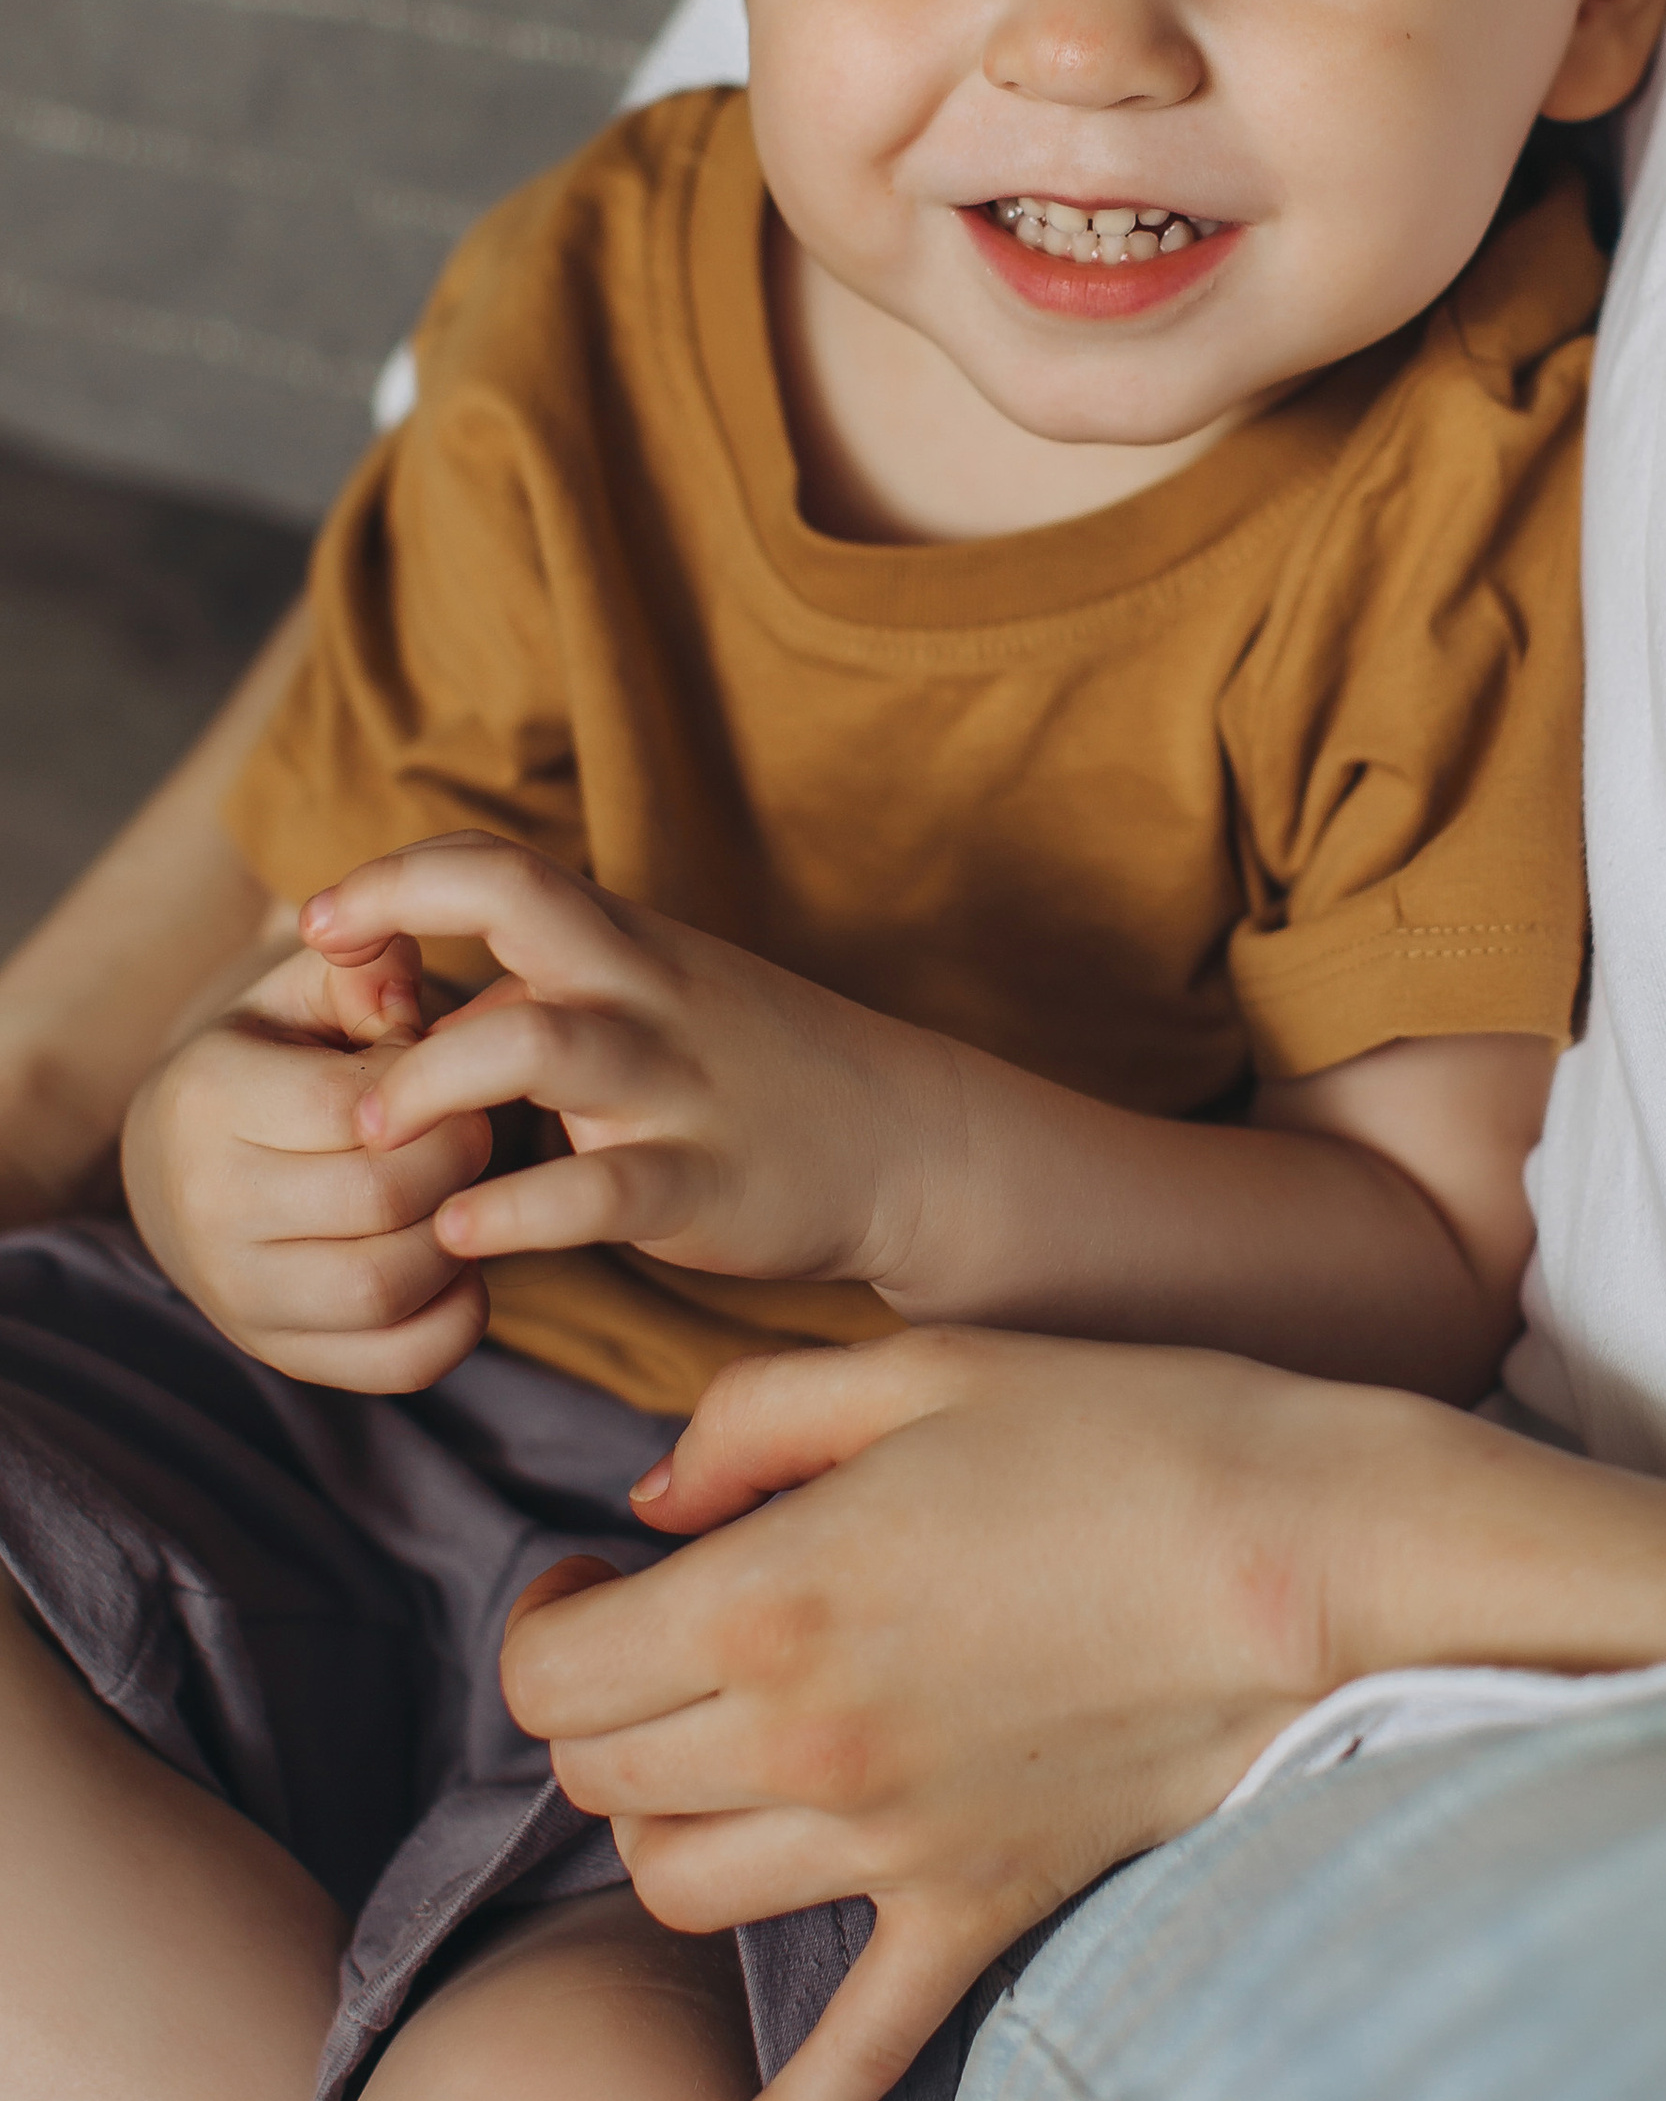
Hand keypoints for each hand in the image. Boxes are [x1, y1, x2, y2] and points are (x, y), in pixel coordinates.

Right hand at [122, 935, 494, 1387]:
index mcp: (208, 1096)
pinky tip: (455, 1261)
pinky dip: (456, 1316)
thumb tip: (398, 964)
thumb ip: (363, 964)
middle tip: (469, 1129)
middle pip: (383, 1198)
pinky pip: (401, 1361)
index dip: (432, 1085)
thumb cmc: (276, 1059)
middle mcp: (209, 1206)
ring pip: (387, 1287)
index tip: (447, 1070)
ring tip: (459, 1192)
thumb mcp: (305, 992)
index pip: (355, 1106)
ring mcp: (239, 1293)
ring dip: (458, 1238)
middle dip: (457, 1157)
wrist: (186, 1166)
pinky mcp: (282, 1352)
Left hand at [301, 836, 931, 1290]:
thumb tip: (420, 1002)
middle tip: (329, 984)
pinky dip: (518, 1211)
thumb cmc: (759, 1069)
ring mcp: (674, 1085)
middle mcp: (642, 993)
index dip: (395, 877)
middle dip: (402, 913)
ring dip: (431, 1084)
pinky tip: (459, 1236)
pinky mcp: (703, 1182)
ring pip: (540, 1043)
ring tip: (370, 1136)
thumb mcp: (654, 1002)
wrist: (911, 1141)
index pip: (497, 863)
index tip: (319, 922)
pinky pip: (600, 1190)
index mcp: (624, 946)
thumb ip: (541, 993)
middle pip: (518, 901)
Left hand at [499, 1327, 1404, 2100]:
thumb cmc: (1125, 1432)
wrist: (1315, 1557)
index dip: (547, 1625)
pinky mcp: (978, 1909)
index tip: (596, 1585)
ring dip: (663, 1829)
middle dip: (602, 1710)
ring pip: (682, 1890)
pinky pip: (852, 2059)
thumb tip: (650, 1502)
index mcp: (768, 1598)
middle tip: (659, 1647)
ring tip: (710, 1762)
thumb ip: (751, 1418)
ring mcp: (892, 1845)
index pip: (554, 1671)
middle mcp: (806, 1743)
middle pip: (602, 1777)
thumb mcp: (921, 1368)